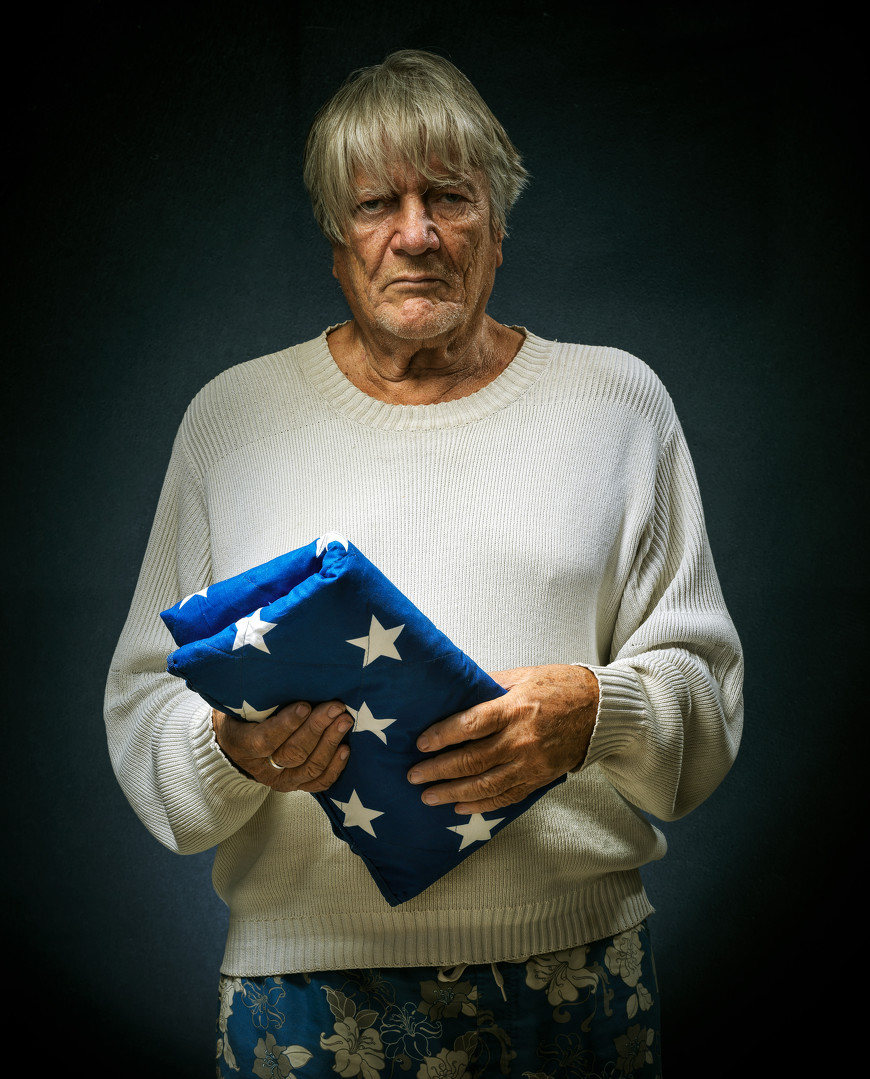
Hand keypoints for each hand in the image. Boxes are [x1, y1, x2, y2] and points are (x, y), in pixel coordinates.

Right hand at [212, 700, 351, 792]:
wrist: (237, 743)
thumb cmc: (242, 713)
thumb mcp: (240, 702)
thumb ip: (258, 695)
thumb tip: (284, 672)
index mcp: (242, 745)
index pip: (265, 740)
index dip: (287, 724)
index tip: (304, 705)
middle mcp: (262, 768)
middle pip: (293, 753)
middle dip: (316, 728)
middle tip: (335, 707)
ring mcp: (281, 780)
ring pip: (309, 767)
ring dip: (330, 743)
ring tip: (344, 721)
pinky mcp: (297, 784)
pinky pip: (319, 782)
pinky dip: (334, 767)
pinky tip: (345, 748)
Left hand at [406, 664, 598, 813]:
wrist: (601, 710)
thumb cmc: (558, 686)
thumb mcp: (521, 675)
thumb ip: (488, 685)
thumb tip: (454, 691)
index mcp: (514, 708)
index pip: (471, 725)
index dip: (443, 735)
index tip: (421, 744)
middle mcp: (521, 739)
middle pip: (472, 760)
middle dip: (439, 770)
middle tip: (414, 776)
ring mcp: (531, 763)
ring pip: (485, 785)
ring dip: (453, 793)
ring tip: (429, 797)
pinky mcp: (539, 778)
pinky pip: (506, 797)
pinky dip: (481, 805)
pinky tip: (460, 807)